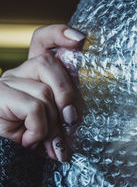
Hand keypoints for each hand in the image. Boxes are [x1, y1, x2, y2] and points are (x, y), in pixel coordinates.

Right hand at [0, 24, 84, 160]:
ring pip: (44, 91)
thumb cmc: (26, 138)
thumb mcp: (51, 124)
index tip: (79, 38)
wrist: (1, 153)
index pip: (43, 41)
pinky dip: (39, 128)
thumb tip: (76, 120)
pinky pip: (34, 106)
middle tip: (71, 123)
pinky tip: (30, 140)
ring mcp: (5, 83)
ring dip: (53, 121)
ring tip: (47, 140)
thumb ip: (65, 114)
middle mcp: (18, 73)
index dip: (59, 33)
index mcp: (34, 75)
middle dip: (69, 96)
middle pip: (51, 65)